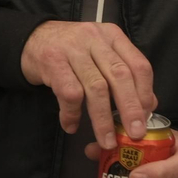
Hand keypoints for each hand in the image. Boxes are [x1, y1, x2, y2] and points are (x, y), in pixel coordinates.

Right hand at [21, 20, 155, 148]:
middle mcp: (94, 38)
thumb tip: (147, 106)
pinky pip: (69, 93)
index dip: (145, 93)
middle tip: (134, 134)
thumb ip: (122, 75)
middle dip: (130, 109)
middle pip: (120, 76)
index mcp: (112, 36)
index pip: (138, 65)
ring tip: (106, 140)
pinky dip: (72, 113)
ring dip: (102, 118)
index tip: (146, 116)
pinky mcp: (52, 61)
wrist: (30, 38)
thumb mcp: (99, 54)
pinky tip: (71, 125)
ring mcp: (72, 48)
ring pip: (96, 87)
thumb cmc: (70, 50)